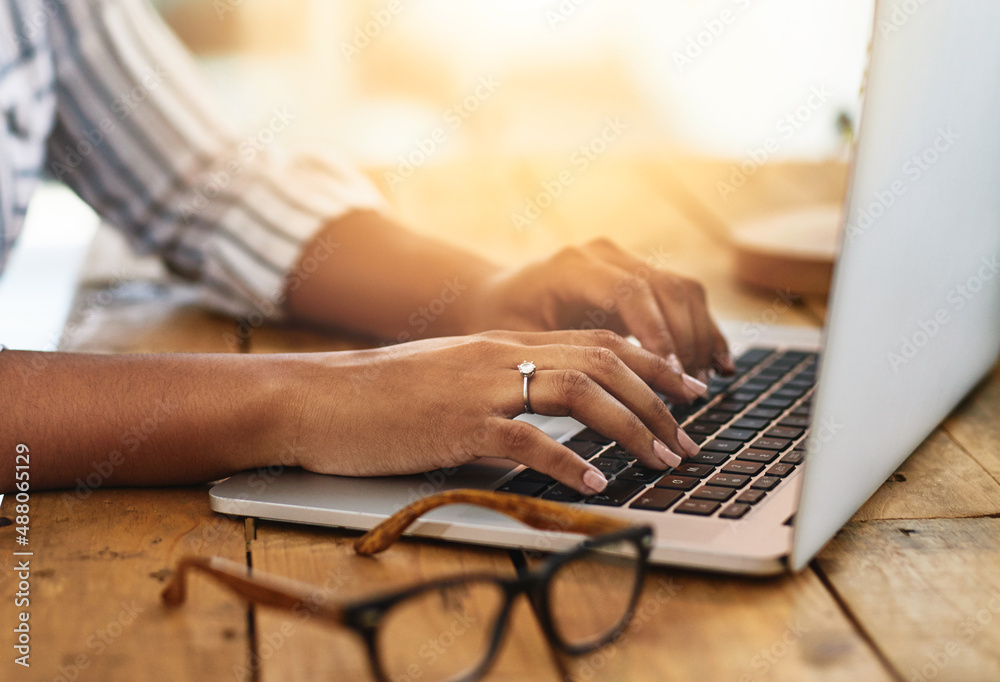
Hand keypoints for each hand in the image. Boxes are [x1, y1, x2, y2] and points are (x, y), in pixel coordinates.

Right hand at [286, 330, 706, 494]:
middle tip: (689, 436)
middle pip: (601, 362)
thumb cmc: (382, 395)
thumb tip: (544, 411)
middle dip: (657, 399)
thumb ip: (500, 383)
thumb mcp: (451, 375)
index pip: (594, 341)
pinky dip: (568, 460)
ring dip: (631, 427)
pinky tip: (595, 481)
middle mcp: (501, 355)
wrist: (320, 399)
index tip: (685, 387)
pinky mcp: (458, 424)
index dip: (649, 363)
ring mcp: (481, 387)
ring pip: (578, 393)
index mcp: (503, 341)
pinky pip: (528, 440)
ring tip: (662, 459)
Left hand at [461, 239, 734, 379]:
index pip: (631, 293)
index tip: (673, 377)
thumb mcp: (516, 343)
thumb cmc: (498, 325)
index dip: (657, 335)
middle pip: (666, 290)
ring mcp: (624, 260)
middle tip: (691, 394)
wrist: (494, 296)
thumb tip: (600, 402)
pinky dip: (701, 330)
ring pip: (682, 291)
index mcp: (572, 266)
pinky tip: (716, 364)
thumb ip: (558, 362)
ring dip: (700, 338)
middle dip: (686, 344)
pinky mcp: (638, 274)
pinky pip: (682, 297)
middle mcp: (603, 255)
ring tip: (702, 385)